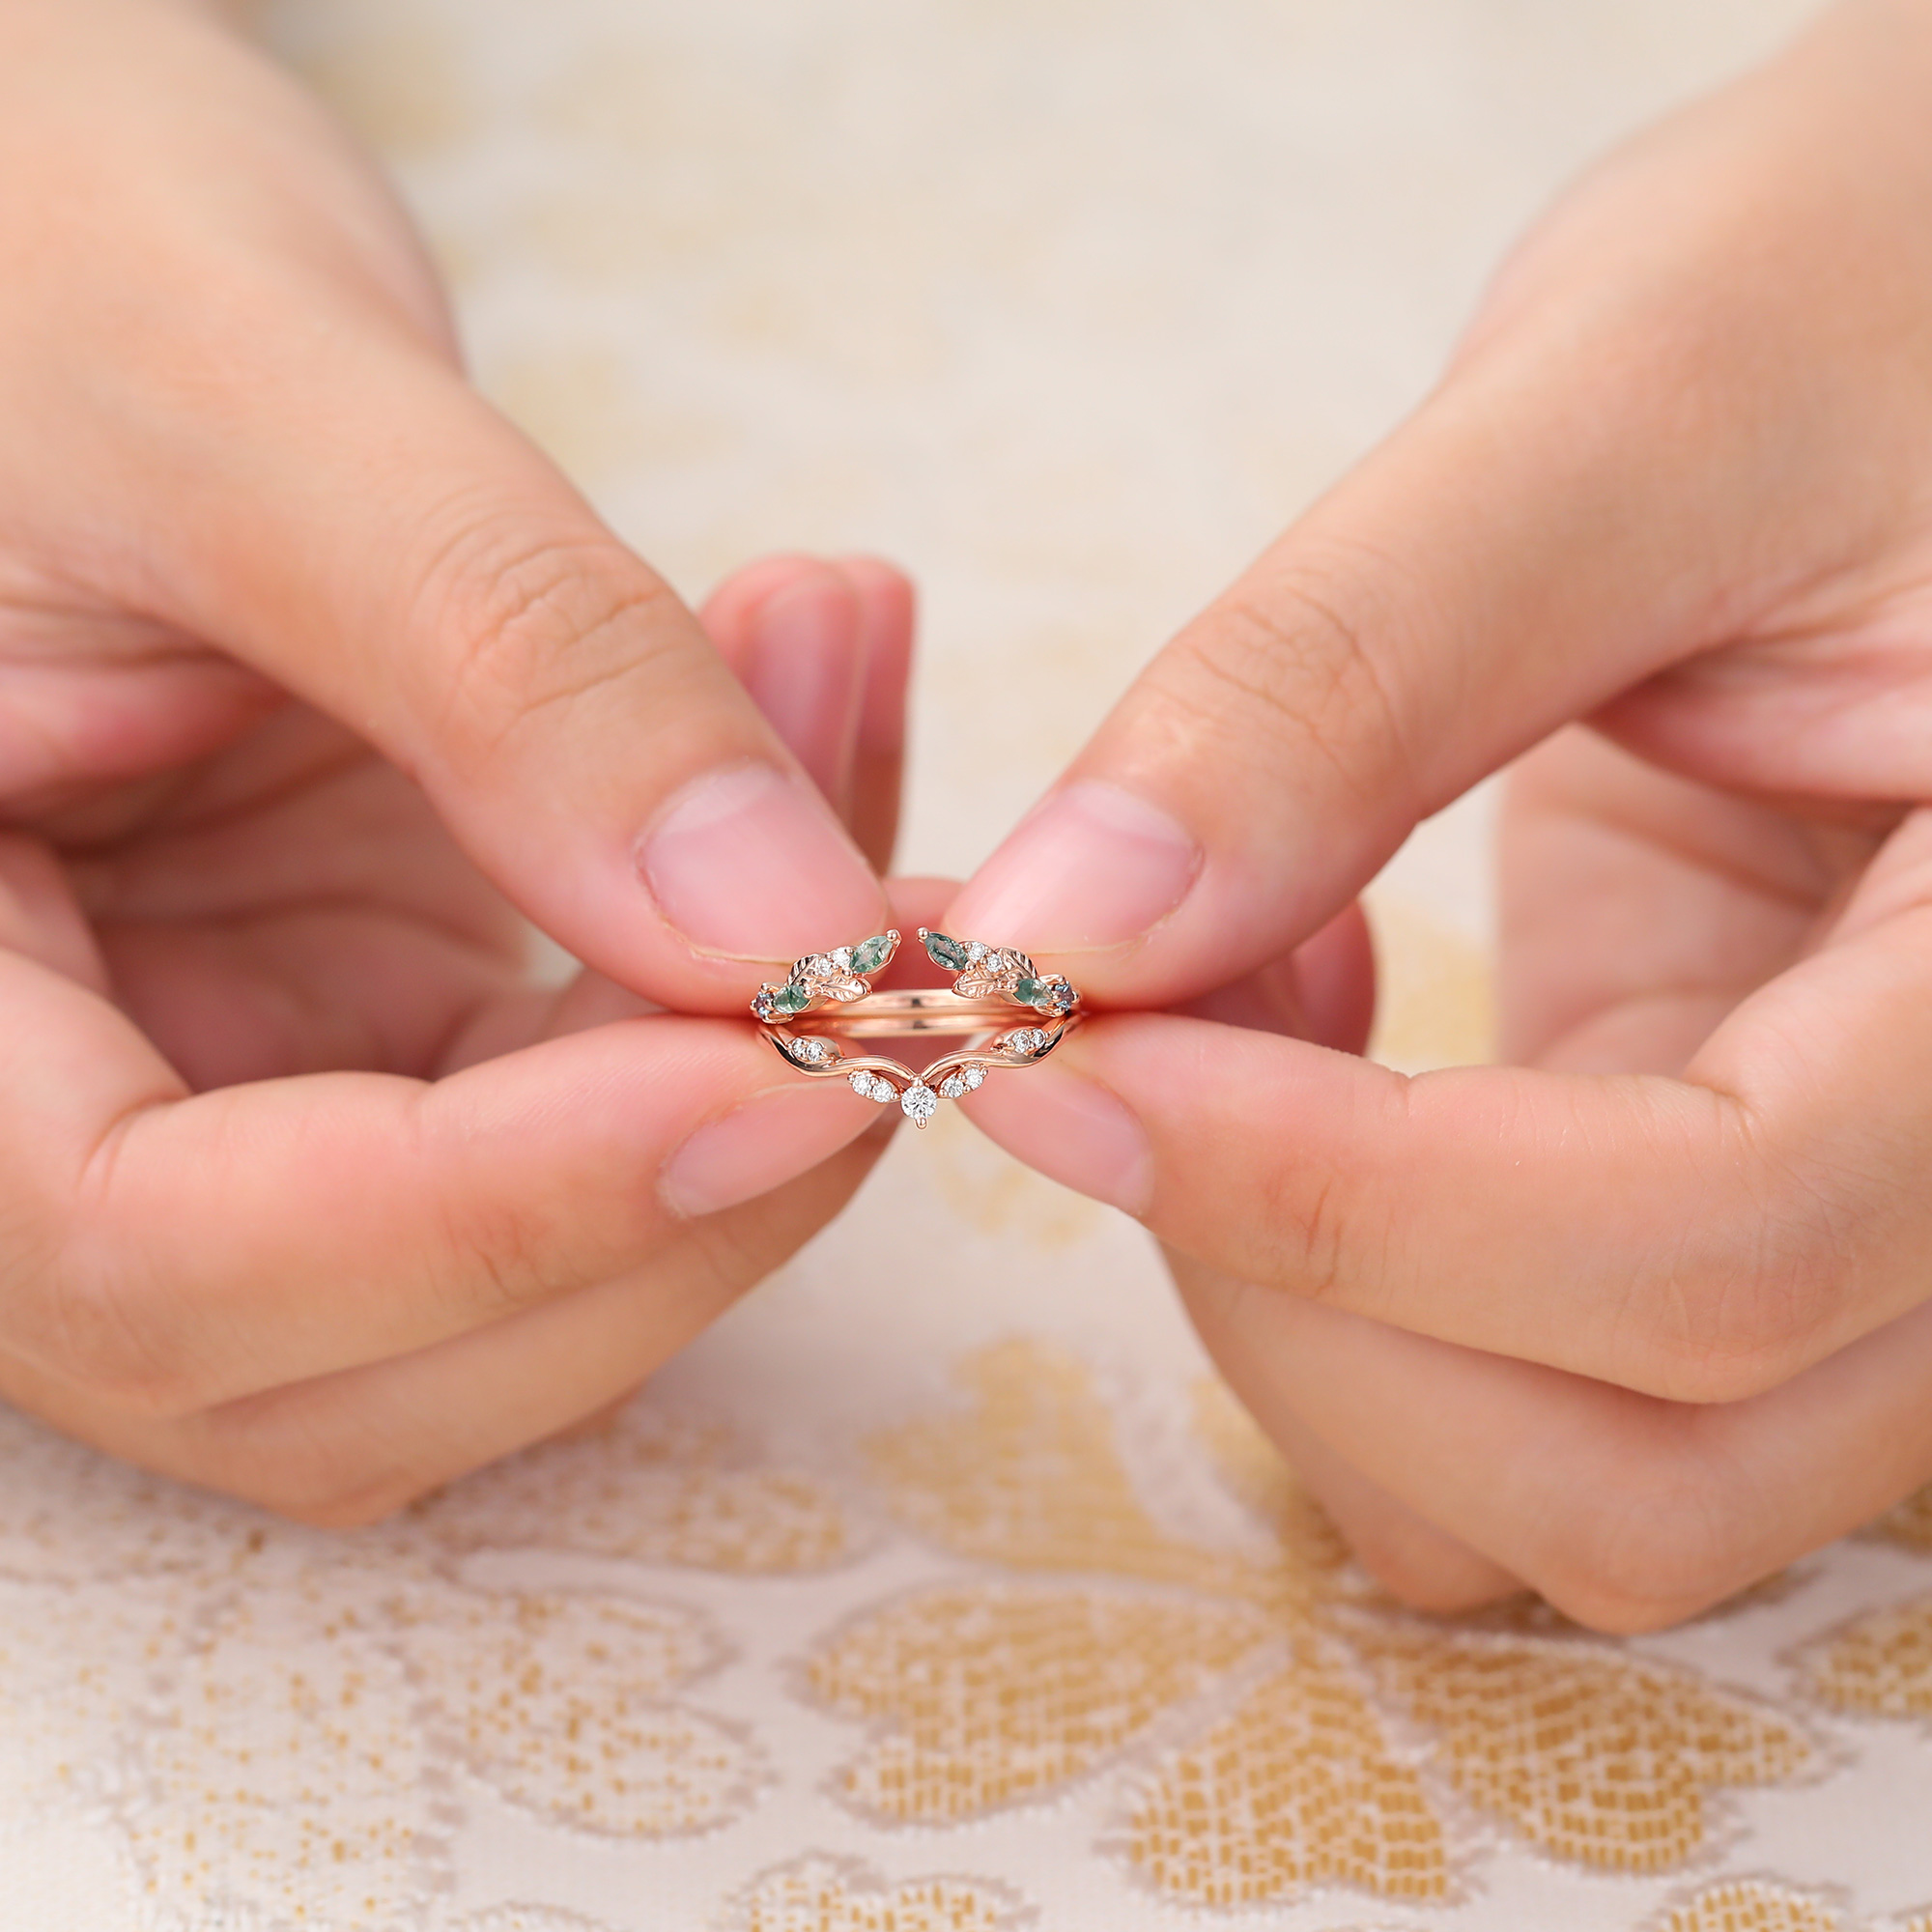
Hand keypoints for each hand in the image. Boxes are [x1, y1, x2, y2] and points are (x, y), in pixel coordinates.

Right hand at [0, 0, 910, 1514]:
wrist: (66, 265)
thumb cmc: (49, 268)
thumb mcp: (245, 408)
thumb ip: (508, 663)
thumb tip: (786, 932)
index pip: (156, 1254)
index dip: (502, 1212)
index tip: (796, 1063)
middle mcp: (24, 1123)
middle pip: (362, 1352)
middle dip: (682, 1176)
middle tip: (900, 937)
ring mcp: (203, 1108)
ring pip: (508, 1289)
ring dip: (743, 1084)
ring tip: (846, 737)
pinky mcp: (354, 1048)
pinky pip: (583, 1131)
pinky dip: (730, 1004)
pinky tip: (829, 791)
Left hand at [946, 0, 1931, 1629]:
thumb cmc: (1881, 276)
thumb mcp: (1630, 403)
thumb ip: (1341, 675)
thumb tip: (1058, 933)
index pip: (1720, 1241)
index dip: (1340, 1200)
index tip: (1052, 1057)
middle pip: (1644, 1464)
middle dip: (1299, 1290)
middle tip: (1117, 1020)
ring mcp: (1875, 1217)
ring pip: (1577, 1488)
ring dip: (1310, 1308)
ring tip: (1229, 980)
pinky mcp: (1729, 1181)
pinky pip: (1518, 1383)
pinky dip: (1339, 1280)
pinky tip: (1294, 1018)